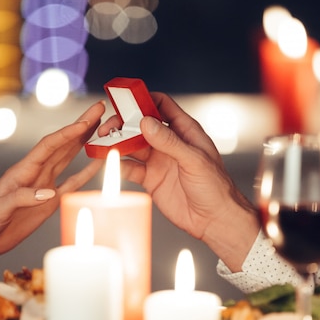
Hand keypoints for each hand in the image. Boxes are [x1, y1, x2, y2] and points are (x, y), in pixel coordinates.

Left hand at [0, 100, 105, 257]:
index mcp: (23, 170)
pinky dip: (86, 173)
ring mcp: (44, 185)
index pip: (48, 146)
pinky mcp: (50, 202)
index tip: (84, 123)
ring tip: (101, 128)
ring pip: (69, 158)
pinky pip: (71, 183)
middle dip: (81, 126)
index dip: (66, 134)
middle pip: (63, 144)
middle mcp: (36, 173)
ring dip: (84, 142)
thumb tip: (49, 192)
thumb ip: (20, 198)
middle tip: (98, 109)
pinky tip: (97, 164)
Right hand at [97, 92, 259, 269]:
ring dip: (117, 144)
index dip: (143, 100)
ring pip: (132, 146)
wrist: (214, 220)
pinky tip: (110, 164)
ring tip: (103, 144)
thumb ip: (170, 142)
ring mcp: (158, 161)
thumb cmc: (215, 187)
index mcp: (184, 131)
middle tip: (108, 128)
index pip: (161, 105)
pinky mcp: (150, 179)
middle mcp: (169, 143)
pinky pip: (130, 168)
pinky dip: (118, 165)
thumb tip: (146, 123)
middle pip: (140, 125)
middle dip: (123, 124)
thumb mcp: (194, 160)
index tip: (125, 99)